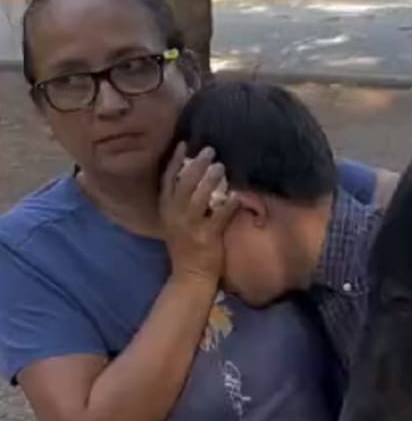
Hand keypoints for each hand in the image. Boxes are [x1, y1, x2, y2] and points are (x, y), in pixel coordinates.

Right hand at [159, 143, 238, 282]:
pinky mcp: (206, 238)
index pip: (167, 180)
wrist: (190, 276)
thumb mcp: (176, 221)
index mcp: (166, 210)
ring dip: (210, 180)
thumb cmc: (187, 245)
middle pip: (183, 184)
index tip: (183, 144)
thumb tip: (196, 175)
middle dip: (195, 165)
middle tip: (209, 150)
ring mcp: (190, 227)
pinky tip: (237, 195)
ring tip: (221, 166)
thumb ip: (182, 201)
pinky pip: (218, 217)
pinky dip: (228, 205)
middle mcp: (174, 216)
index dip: (174, 161)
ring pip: (198, 198)